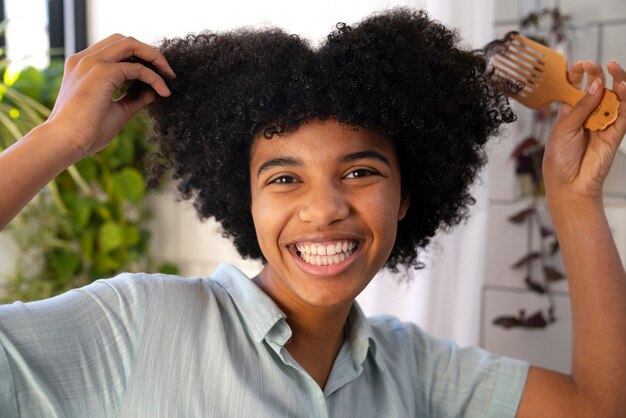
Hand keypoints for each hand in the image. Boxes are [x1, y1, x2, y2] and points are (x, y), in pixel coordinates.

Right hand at [45, 34, 174, 160]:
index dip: (138, 57)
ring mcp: (92, 62)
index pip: (115, 48)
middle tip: (167, 71)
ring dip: (154, 57)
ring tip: (169, 75)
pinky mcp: (102, 72)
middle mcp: (85, 59)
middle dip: (149, 52)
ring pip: (130, 45)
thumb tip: (153, 92)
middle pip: (124, 40)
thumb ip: (133, 99)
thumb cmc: (86, 131)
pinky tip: (163, 91)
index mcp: (83, 66)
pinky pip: (137, 68)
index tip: (157, 74)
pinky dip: (154, 78)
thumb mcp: (117, 111)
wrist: (66, 142)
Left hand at [542, 60, 625, 203]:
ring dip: (615, 80)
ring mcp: (603, 123)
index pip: (576, 88)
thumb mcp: (564, 127)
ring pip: (613, 97)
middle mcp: (588, 115)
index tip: (579, 65)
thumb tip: (596, 83)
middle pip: (597, 89)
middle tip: (594, 65)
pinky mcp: (616, 132)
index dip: (578, 75)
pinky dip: (625, 98)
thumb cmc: (559, 158)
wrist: (569, 183)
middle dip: (597, 74)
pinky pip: (623, 112)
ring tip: (612, 67)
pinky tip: (622, 86)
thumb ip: (582, 106)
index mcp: (570, 113)